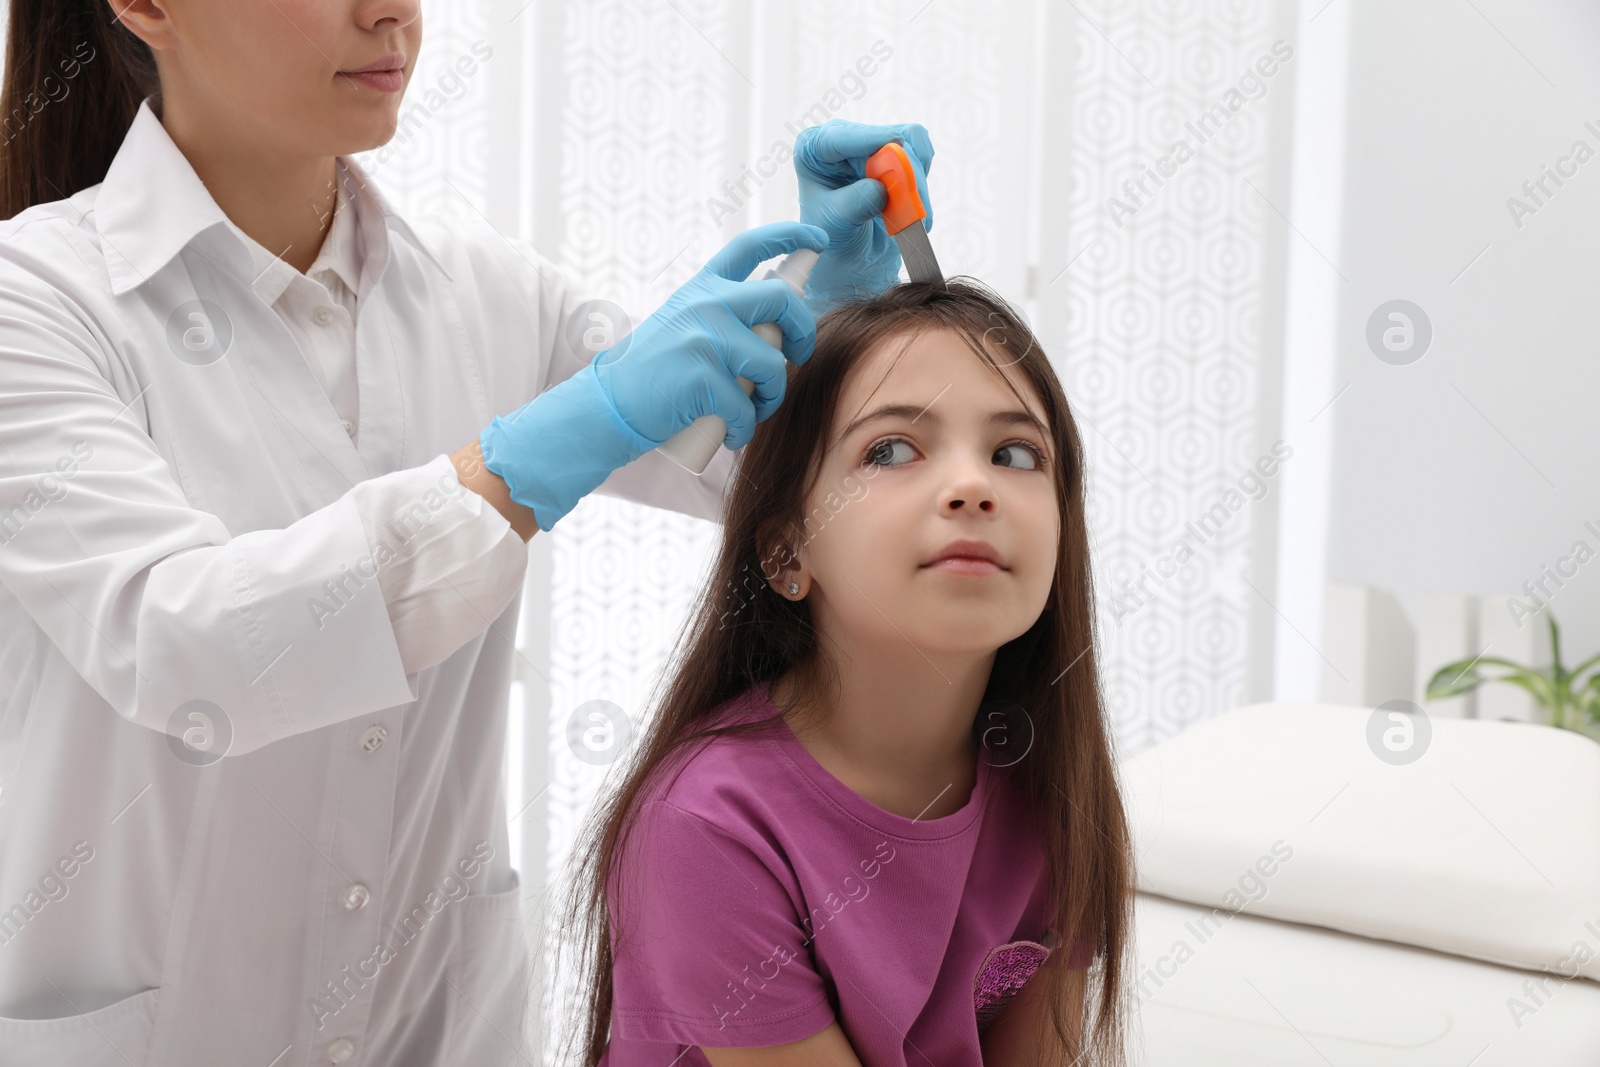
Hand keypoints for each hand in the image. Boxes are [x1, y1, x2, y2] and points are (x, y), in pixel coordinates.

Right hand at [479, 221, 828, 531]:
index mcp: (701, 287)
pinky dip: (744, 429)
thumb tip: (777, 326)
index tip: (816, 241)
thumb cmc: (652, 373)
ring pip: (773, 364)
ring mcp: (704, 339)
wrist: (605, 407)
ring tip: (754, 410)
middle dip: (804, 331)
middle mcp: (704, 304)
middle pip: (782, 300)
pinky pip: (747, 409)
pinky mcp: (702, 379)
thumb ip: (721, 316)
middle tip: (798, 356)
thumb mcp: (682, 325)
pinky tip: (732, 436)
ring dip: (773, 396)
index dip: (789, 235)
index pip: (749, 246)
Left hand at [794, 118, 934, 313]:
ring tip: (911, 218)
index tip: (896, 147)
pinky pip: (921, 156)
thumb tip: (880, 189)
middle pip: (887, 137)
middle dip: (905, 173)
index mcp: (815, 149)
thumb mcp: (835, 224)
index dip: (872, 139)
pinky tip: (911, 209)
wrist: (849, 256)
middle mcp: (844, 139)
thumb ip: (855, 204)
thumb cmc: (831, 238)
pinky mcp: (896, 155)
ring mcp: (872, 145)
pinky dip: (920, 185)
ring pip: (911, 145)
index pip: (842, 135)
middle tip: (913, 210)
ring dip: (916, 184)